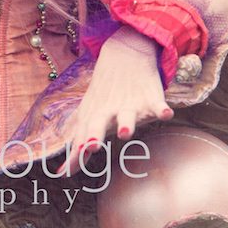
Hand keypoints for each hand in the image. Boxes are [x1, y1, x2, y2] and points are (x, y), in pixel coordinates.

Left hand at [60, 26, 172, 174]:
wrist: (125, 53)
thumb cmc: (104, 93)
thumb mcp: (89, 114)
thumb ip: (79, 143)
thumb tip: (62, 174)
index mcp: (93, 115)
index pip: (82, 136)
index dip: (76, 154)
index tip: (66, 173)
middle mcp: (109, 110)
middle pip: (99, 122)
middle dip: (95, 134)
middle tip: (92, 147)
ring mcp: (130, 104)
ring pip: (127, 114)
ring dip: (126, 123)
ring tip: (125, 133)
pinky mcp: (149, 97)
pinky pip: (156, 104)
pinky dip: (161, 108)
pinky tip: (166, 113)